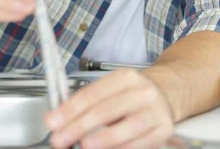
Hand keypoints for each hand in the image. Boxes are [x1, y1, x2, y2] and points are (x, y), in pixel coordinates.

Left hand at [45, 68, 175, 148]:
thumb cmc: (132, 97)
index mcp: (126, 77)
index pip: (94, 93)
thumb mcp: (112, 90)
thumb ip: (87, 104)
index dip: (71, 108)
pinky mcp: (164, 129)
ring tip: (84, 145)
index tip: (53, 122)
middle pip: (108, 109)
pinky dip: (123, 148)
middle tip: (60, 138)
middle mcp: (142, 91)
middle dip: (80, 126)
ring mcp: (156, 110)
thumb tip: (58, 120)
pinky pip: (142, 142)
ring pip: (128, 126)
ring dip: (103, 139)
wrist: (166, 96)